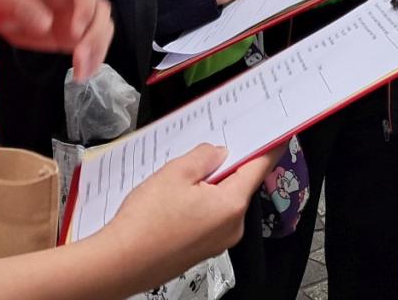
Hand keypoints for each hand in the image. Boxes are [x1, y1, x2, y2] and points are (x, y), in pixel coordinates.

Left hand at [0, 0, 111, 81]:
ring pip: (103, 28)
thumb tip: (46, 24)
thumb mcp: (7, 0)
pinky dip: (92, 60)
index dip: (86, 8)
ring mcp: (79, 15)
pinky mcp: (76, 34)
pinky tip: (82, 74)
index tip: (74, 32)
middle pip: (101, 10)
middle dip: (94, 35)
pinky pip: (94, 45)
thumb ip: (25, 9)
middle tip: (78, 57)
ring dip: (96, 51)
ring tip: (80, 74)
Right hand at [102, 144, 276, 291]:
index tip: (279, 135)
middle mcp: (231, 227)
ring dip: (209, 184)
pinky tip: (176, 198)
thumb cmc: (147, 221)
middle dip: (226, 165)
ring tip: (181, 176)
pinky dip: (199, 203)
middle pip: (239, 184)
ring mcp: (217, 242)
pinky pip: (209, 217)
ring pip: (222, 201)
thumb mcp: (176, 172)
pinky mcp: (201, 250)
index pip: (260, 168)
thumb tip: (219, 153)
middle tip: (209, 147)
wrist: (119, 263)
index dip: (269, 147)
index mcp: (232, 205)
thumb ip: (204, 156)